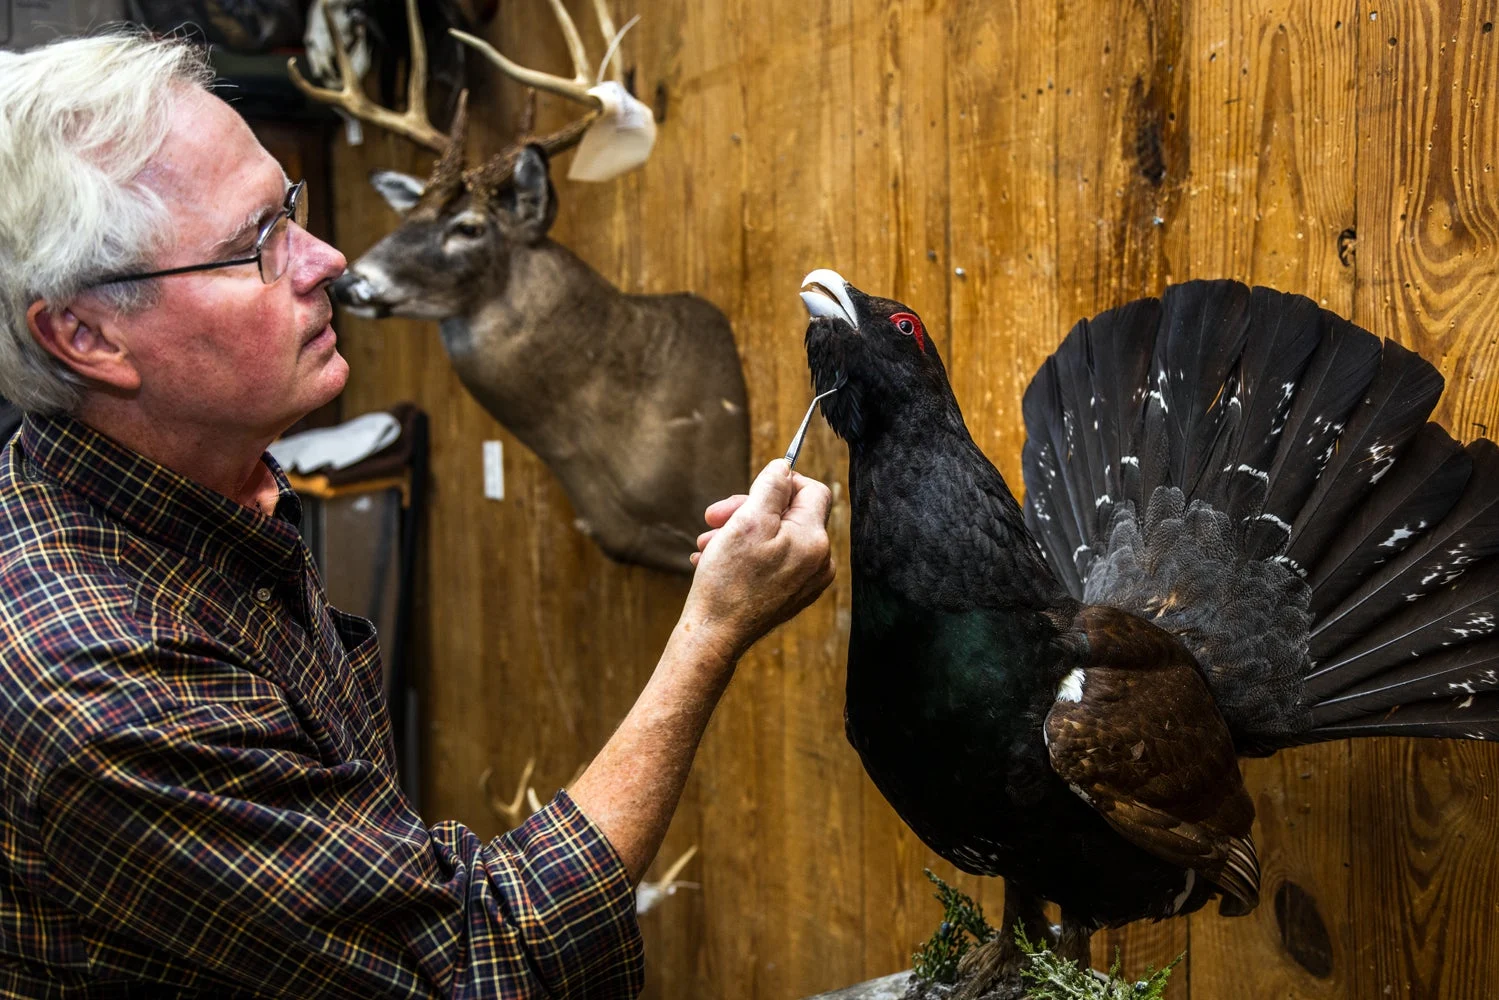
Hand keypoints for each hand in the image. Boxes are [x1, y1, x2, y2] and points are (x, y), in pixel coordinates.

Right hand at [681, 459, 834, 660]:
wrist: (715, 636)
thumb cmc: (728, 579)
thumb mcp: (748, 521)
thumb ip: (771, 487)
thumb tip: (784, 466)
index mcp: (814, 540)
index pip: (813, 490)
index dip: (782, 482)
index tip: (752, 488)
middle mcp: (819, 562)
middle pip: (789, 514)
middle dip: (748, 510)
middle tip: (713, 517)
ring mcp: (806, 581)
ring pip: (775, 537)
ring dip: (739, 532)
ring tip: (707, 544)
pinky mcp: (791, 595)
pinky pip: (772, 561)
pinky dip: (745, 554)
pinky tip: (715, 560)